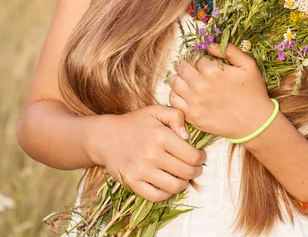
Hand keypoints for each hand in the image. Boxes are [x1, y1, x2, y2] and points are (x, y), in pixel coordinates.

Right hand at [90, 105, 205, 202]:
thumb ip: (176, 116)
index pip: (191, 155)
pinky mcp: (132, 183)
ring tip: (185, 177)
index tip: (201, 156)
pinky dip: (167, 194)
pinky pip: (155, 196)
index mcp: (161, 136)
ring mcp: (141, 171)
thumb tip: (188, 136)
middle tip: (197, 168)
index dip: (201, 158)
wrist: (106, 137)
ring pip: (173, 186)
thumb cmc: (135, 123)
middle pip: (185, 172)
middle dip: (196, 171)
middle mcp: (152, 154)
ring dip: (184, 183)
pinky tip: (170, 185)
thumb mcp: (156, 110)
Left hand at [169, 42, 273, 139]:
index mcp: (213, 72)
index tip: (208, 63)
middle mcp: (200, 86)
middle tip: (196, 69)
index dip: (202, 58)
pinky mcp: (192, 116)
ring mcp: (194, 102)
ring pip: (174, 82)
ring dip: (180, 77)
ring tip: (190, 79)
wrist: (255, 122)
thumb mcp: (248, 65)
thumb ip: (229, 51)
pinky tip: (186, 93)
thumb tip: (210, 45)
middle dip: (189, 65)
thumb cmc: (253, 92)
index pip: (197, 58)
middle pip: (182, 67)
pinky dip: (177, 94)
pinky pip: (173, 100)